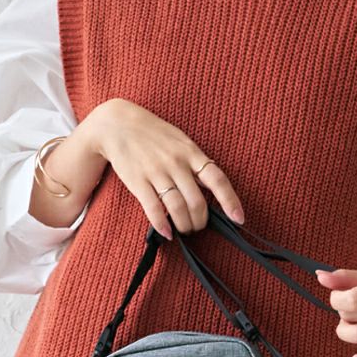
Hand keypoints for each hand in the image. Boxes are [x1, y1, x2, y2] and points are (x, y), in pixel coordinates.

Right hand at [84, 98, 244, 239]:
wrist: (117, 123)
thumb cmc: (154, 134)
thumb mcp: (180, 142)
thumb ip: (196, 164)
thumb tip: (213, 189)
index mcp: (191, 152)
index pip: (217, 179)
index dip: (230, 201)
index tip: (239, 219)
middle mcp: (176, 163)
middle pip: (197, 202)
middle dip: (200, 222)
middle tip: (197, 228)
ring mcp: (157, 172)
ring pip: (177, 208)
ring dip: (184, 225)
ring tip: (184, 231)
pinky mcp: (138, 181)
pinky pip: (154, 208)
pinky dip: (162, 224)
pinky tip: (167, 232)